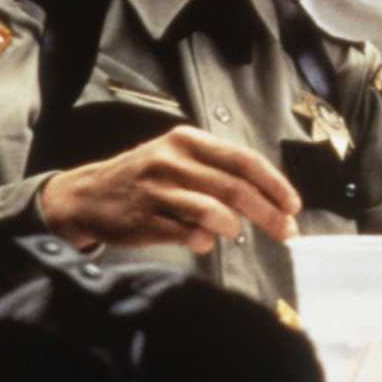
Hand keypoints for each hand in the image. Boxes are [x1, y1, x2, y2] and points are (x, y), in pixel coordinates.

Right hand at [39, 124, 301, 252]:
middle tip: (288, 232)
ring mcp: (156, 190)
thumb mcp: (178, 158)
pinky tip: (203, 240)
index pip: (244, 160)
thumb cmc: (147, 177)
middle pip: (235, 188)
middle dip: (269, 213)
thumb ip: (218, 171)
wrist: (87, 195)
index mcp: (188, 140)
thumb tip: (270, 197)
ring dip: (233, 227)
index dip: (274, 184)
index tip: (294, 206)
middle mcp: (172, 160)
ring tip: (234, 232)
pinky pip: (188, 234)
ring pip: (213, 211)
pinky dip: (204, 241)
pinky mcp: (143, 219)